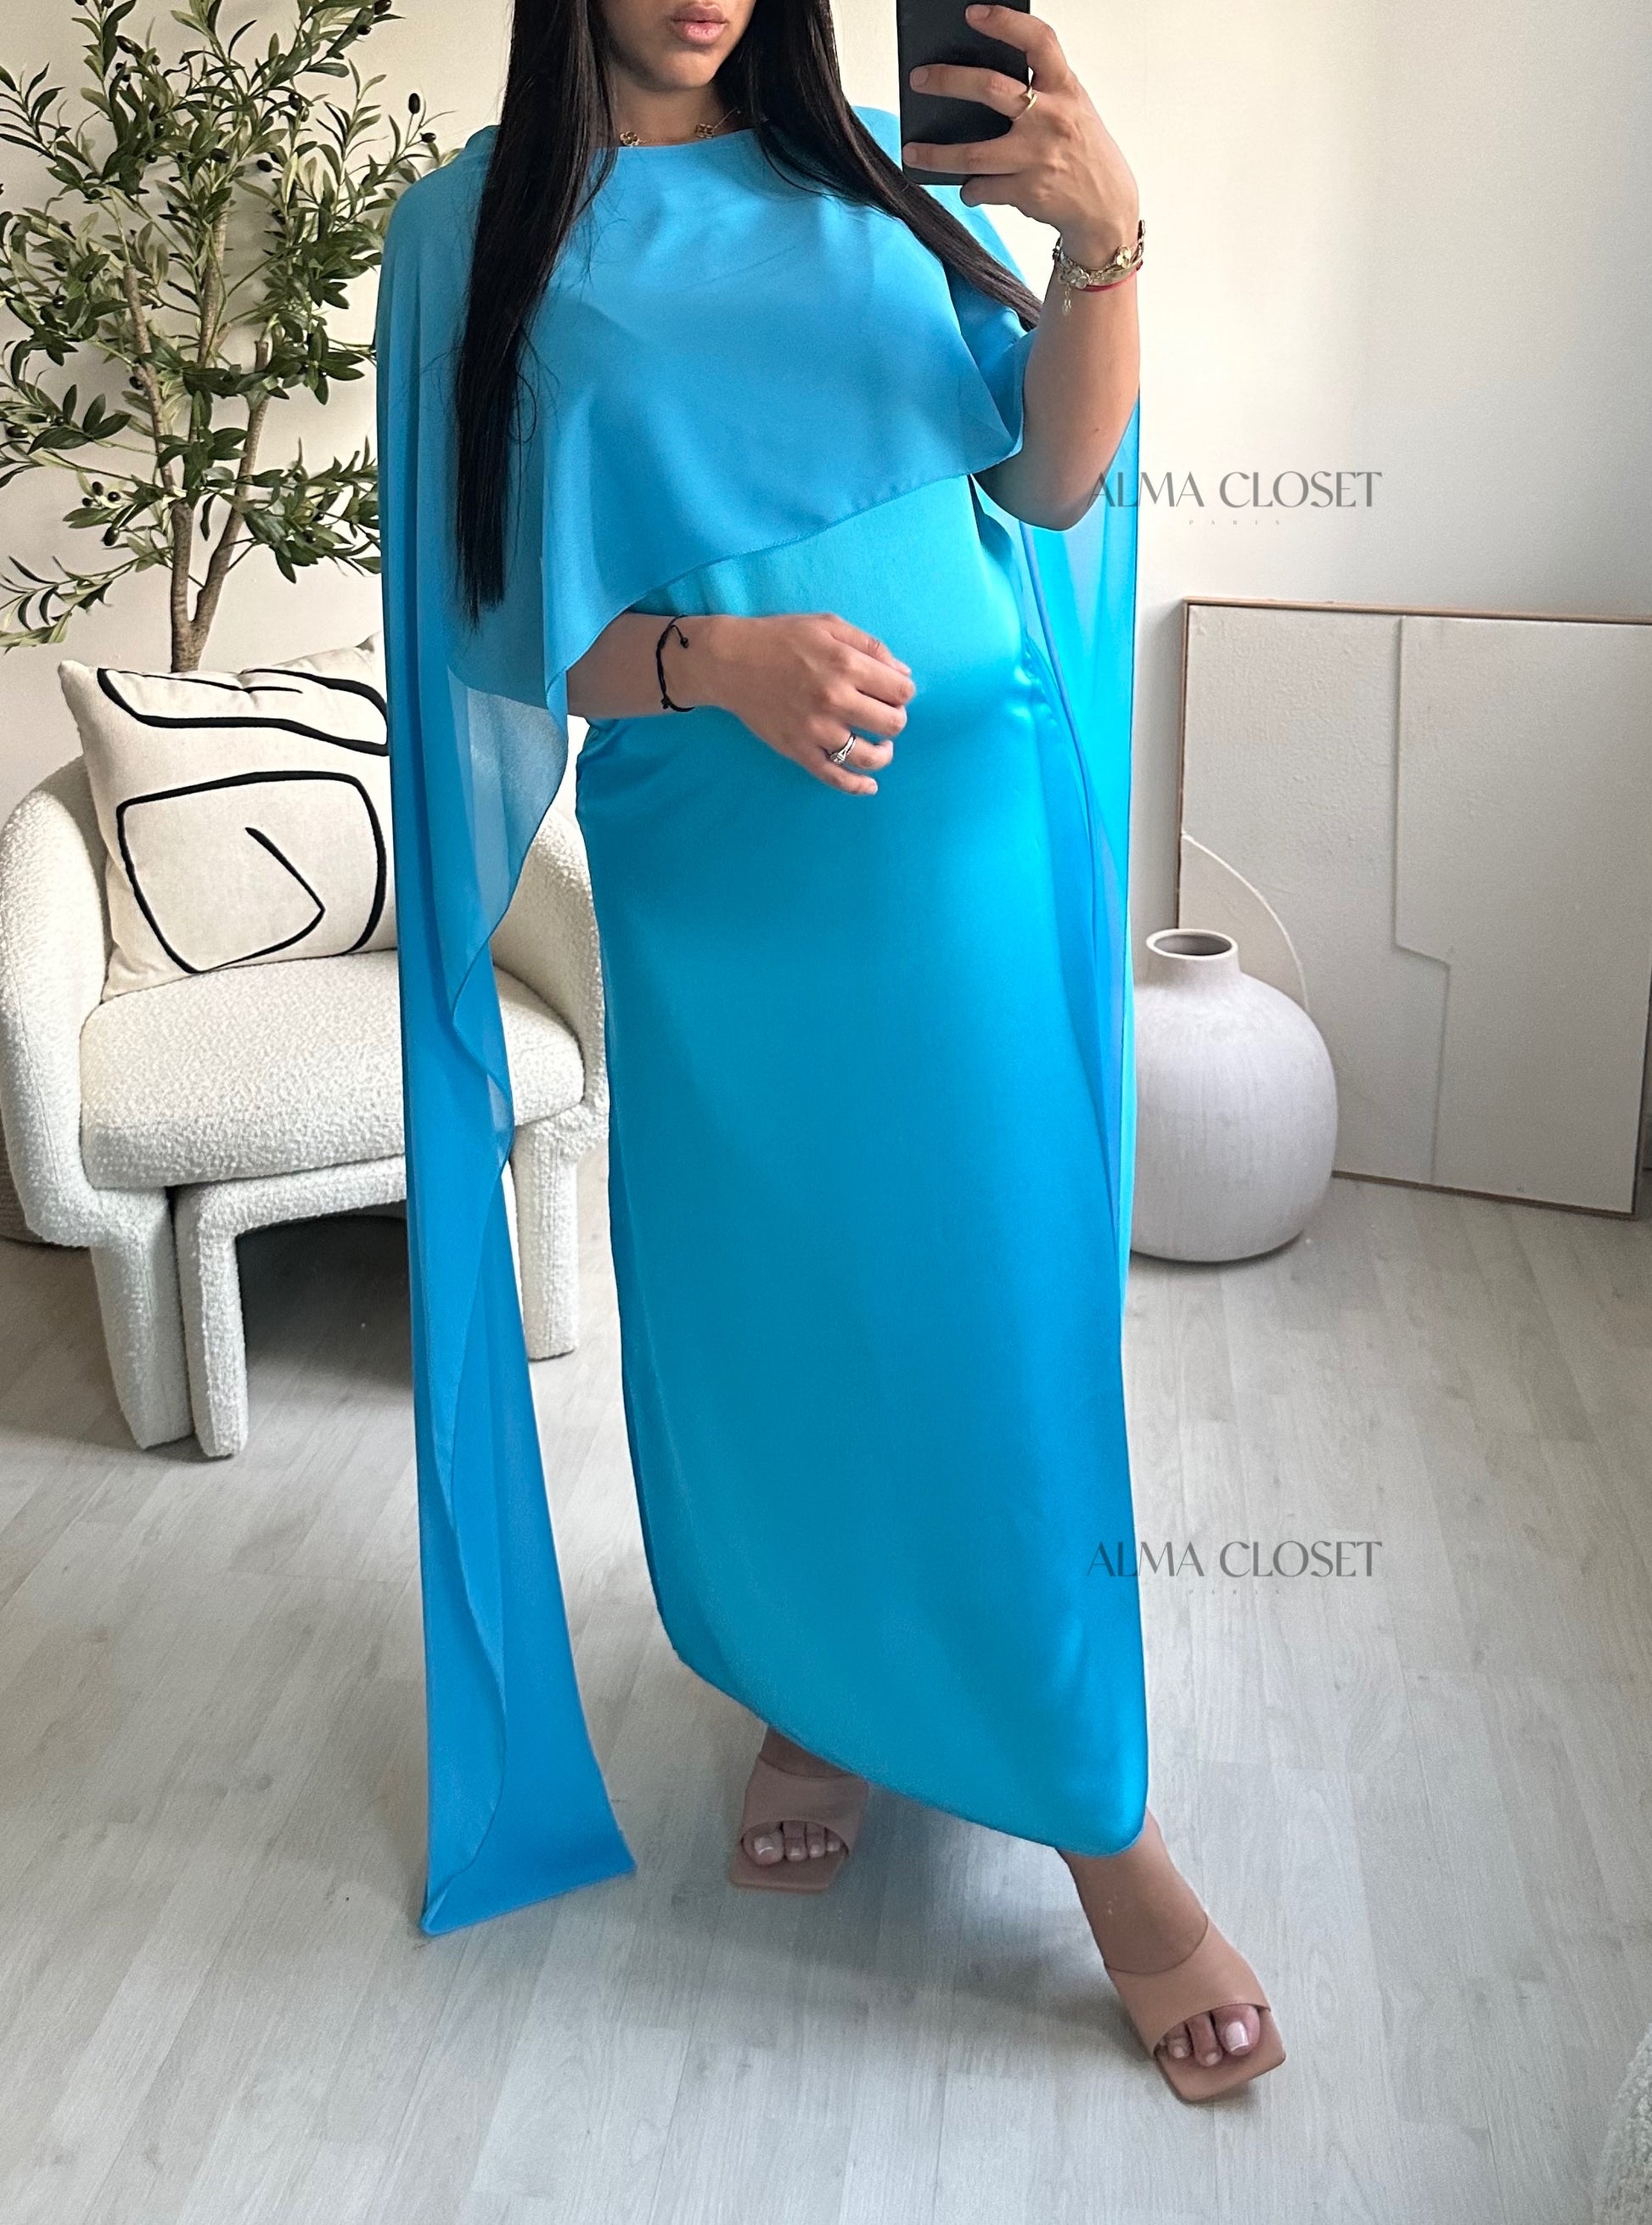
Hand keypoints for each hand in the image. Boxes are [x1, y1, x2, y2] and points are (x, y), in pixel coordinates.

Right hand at [683, 612, 913, 794]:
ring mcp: (817, 730)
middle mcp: (835, 699)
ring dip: (884, 752)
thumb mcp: (829, 625)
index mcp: (846, 664)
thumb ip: (871, 646)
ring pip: (872, 756)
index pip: (902, 691)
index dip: (903, 691)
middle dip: (896, 718)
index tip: (892, 690)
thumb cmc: (781, 638)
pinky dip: (858, 786)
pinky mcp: (799, 751)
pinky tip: (870, 785)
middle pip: (893, 724)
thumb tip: (904, 674)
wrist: (731, 661)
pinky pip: (836, 777)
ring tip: (881, 744)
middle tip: (883, 712)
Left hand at [902, 4, 1138, 265]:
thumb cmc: (1084, 153)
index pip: (1038, 41)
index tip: (974, 14)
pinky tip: (970, 186)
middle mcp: (1051, 118)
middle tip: (920, 79)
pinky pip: (984, 188)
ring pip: (974, 153)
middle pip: (991, 89)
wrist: (1107, 208)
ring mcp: (1037, 157)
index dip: (1005, 23)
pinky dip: (971, 189)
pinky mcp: (1027, 192)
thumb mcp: (1074, 109)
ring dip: (938, 154)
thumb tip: (981, 85)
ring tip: (914, 151)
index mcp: (1066, 89)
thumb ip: (1040, 91)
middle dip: (948, 81)